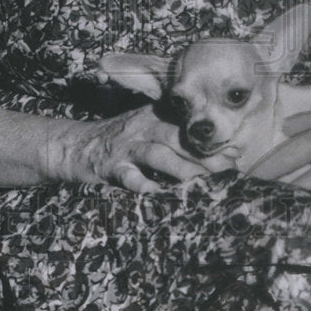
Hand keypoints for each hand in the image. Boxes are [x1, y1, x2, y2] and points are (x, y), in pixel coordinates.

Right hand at [47, 105, 235, 194]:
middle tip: (228, 171)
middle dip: (205, 155)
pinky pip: (129, 176)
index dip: (212, 140)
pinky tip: (157, 194)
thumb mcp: (146, 126)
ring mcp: (126, 147)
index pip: (188, 125)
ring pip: (158, 155)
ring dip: (182, 169)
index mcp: (154, 116)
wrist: (74, 145)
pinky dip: (143, 185)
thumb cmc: (120, 140)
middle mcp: (143, 127)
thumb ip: (174, 133)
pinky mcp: (110, 166)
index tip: (236, 152)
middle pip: (178, 139)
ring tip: (201, 184)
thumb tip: (216, 150)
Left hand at [251, 100, 310, 223]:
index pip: (288, 157)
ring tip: (271, 223)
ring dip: (295, 216)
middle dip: (274, 200)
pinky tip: (304, 231)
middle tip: (251, 208)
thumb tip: (282, 130)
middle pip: (300, 188)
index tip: (244, 182)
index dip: (263, 171)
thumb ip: (306, 121)